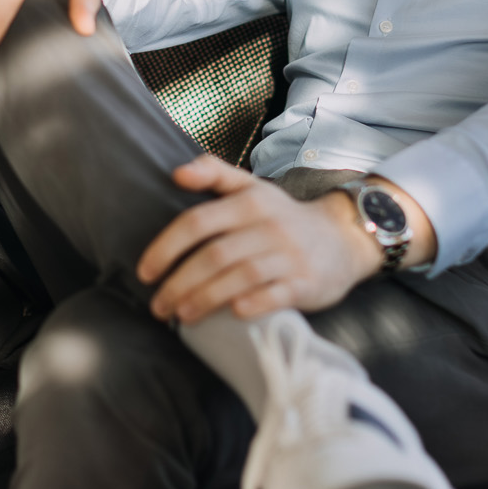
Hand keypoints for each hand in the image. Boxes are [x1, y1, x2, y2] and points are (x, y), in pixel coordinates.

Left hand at [135, 158, 433, 323]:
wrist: (342, 238)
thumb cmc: (283, 217)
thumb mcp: (252, 187)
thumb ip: (214, 173)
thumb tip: (176, 173)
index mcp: (249, 202)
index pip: (197, 222)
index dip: (166, 247)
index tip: (145, 272)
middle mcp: (268, 226)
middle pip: (214, 255)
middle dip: (179, 283)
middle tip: (157, 307)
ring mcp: (288, 255)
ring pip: (239, 277)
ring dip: (205, 299)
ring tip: (181, 316)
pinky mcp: (306, 283)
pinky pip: (276, 295)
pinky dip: (253, 305)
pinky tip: (232, 315)